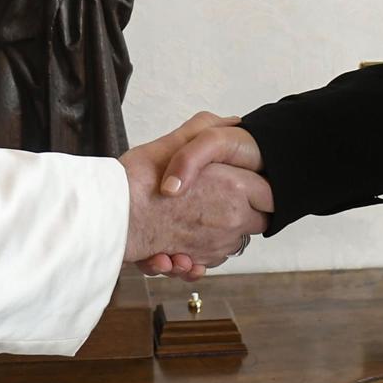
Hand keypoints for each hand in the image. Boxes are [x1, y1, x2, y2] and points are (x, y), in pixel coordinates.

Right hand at [121, 113, 270, 280]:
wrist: (112, 218)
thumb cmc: (137, 181)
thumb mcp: (174, 142)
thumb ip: (205, 129)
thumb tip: (232, 121)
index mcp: (234, 186)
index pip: (270, 194)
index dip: (258, 188)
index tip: (244, 185)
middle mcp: (232, 218)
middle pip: (257, 221)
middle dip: (242, 213)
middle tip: (215, 201)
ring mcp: (216, 243)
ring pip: (232, 242)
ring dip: (217, 235)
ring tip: (189, 220)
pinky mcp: (199, 261)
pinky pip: (211, 260)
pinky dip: (199, 255)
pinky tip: (180, 244)